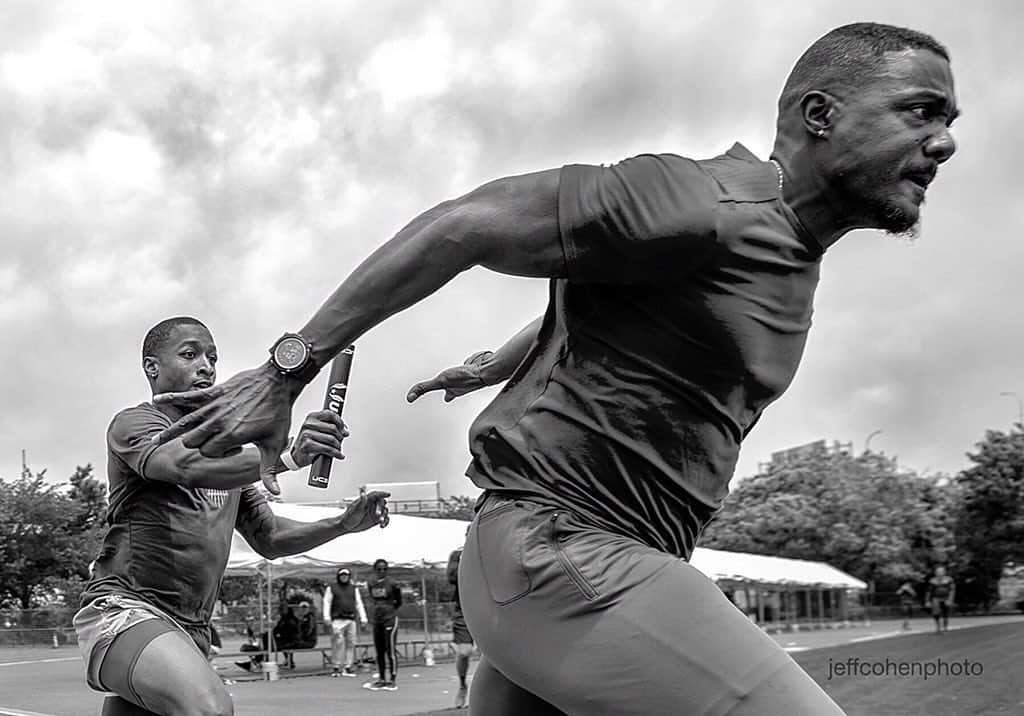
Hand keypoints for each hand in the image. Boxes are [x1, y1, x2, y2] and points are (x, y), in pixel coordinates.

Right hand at [153, 362, 300, 494]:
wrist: (279, 382)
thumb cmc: (279, 411)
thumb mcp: (275, 444)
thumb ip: (269, 469)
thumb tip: (275, 491)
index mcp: (232, 435)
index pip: (209, 453)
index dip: (217, 455)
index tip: (233, 449)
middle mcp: (219, 422)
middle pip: (193, 441)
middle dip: (198, 445)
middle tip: (214, 442)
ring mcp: (214, 407)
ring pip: (185, 424)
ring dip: (170, 433)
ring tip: (153, 442)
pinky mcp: (214, 392)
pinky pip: (188, 396)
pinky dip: (171, 398)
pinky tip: (156, 400)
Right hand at [290, 410, 348, 466]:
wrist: (297, 455)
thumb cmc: (309, 441)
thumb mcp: (318, 429)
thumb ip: (330, 426)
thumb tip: (345, 430)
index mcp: (312, 417)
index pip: (330, 414)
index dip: (340, 422)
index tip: (344, 430)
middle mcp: (308, 424)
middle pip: (333, 428)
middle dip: (340, 436)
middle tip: (340, 441)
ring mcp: (306, 435)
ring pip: (331, 440)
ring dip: (338, 446)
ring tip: (338, 448)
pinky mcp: (307, 446)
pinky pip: (328, 449)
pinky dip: (336, 453)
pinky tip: (338, 454)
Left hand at [337, 491, 390, 532]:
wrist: (347, 526)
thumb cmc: (349, 516)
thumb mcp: (355, 509)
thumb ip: (361, 501)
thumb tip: (363, 493)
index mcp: (366, 500)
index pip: (376, 495)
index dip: (382, 494)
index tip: (388, 494)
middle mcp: (372, 505)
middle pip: (382, 503)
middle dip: (382, 508)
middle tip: (378, 514)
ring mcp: (374, 512)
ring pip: (384, 511)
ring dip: (384, 516)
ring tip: (380, 521)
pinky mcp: (376, 519)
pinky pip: (384, 519)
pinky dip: (385, 522)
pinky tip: (382, 525)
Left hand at [406, 350, 493, 402]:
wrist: (486, 370)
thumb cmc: (466, 378)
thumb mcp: (439, 382)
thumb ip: (423, 388)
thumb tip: (410, 397)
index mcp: (455, 390)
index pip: (449, 395)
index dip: (447, 396)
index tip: (446, 398)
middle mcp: (464, 385)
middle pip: (459, 387)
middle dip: (457, 387)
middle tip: (455, 388)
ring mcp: (472, 377)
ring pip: (466, 376)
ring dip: (465, 375)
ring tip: (465, 371)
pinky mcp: (479, 367)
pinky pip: (475, 365)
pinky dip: (474, 364)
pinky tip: (477, 361)